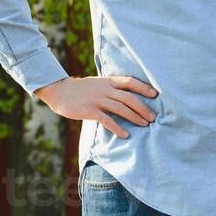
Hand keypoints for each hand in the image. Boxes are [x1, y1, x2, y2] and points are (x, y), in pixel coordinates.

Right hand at [34, 75, 157, 138]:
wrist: (59, 91)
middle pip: (129, 97)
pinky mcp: (89, 110)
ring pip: (121, 108)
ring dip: (134, 117)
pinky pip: (107, 120)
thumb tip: (126, 96)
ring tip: (145, 125)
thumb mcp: (96, 83)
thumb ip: (110, 87)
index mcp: (107, 81)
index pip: (130, 81)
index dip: (144, 87)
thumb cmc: (79, 89)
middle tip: (153, 117)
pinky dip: (117, 128)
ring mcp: (97, 99)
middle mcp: (104, 89)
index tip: (155, 95)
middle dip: (143, 107)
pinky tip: (125, 135)